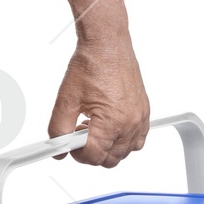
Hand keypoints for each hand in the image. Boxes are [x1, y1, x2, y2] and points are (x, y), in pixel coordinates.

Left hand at [48, 39, 149, 168]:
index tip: (70, 145)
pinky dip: (123, 141)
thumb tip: (59, 149)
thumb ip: (58, 130)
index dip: (78, 154)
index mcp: (112, 121)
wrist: (107, 44)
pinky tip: (109, 127)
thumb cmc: (91, 65)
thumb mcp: (66, 100)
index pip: (95, 156)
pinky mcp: (145, 112)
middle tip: (79, 135)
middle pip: (111, 159)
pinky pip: (138, 140)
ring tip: (93, 128)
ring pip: (125, 152)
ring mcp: (140, 118)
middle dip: (92, 152)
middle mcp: (131, 122)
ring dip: (107, 147)